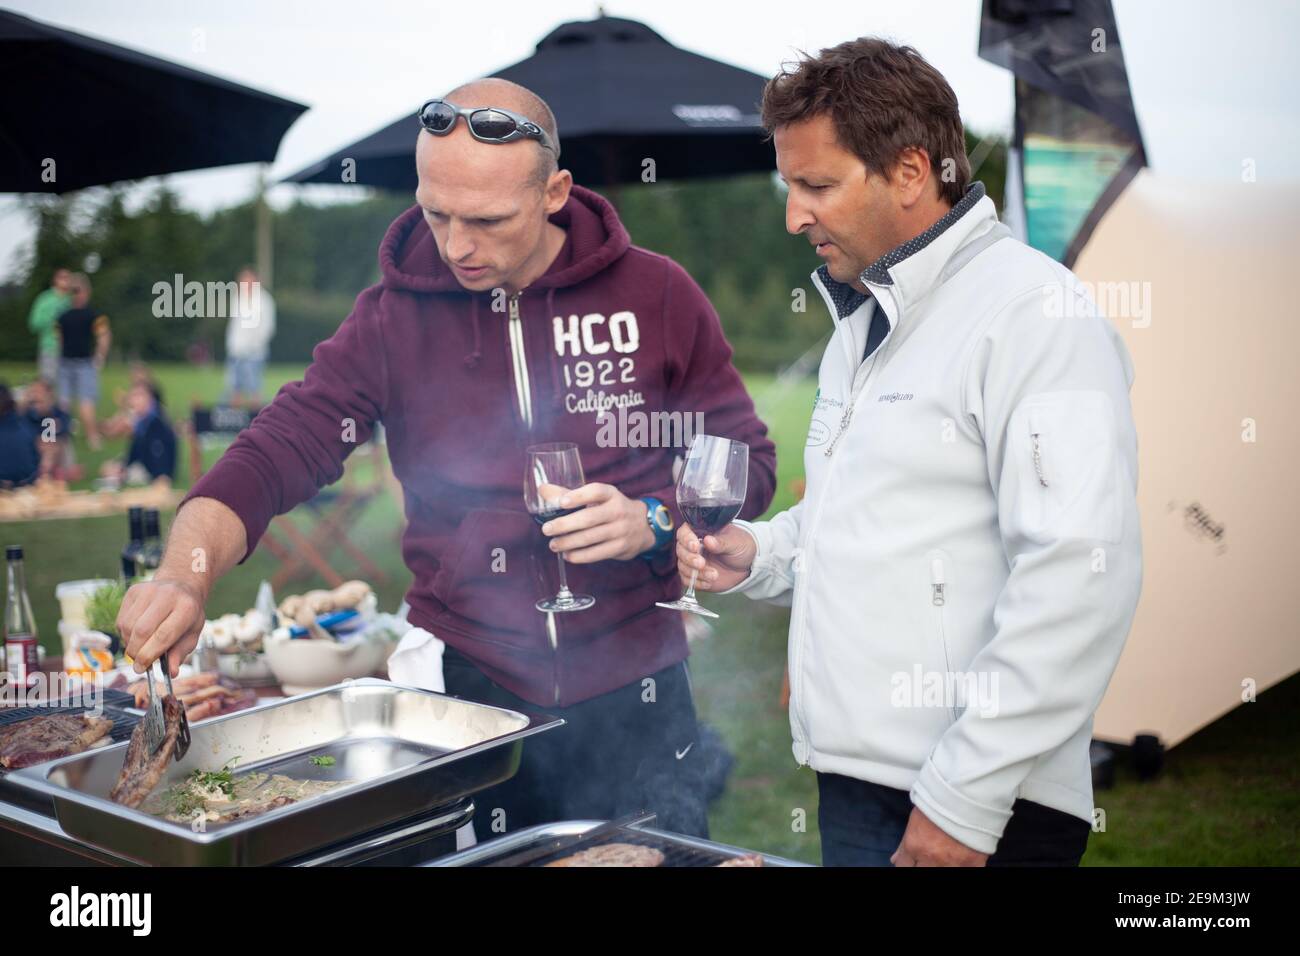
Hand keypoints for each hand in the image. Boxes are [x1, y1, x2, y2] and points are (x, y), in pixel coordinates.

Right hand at [117, 575, 206, 677]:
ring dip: (130, 644)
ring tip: (140, 647)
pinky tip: (136, 634)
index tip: (142, 668)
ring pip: (128, 626)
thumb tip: (172, 672)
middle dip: (137, 652)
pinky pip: (121, 620)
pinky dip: (125, 634)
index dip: (149, 655)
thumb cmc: (187, 614)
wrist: (181, 585)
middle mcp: (167, 595)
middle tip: (139, 663)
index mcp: (187, 607)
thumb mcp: (192, 633)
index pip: (163, 636)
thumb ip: (180, 652)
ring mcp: (148, 590)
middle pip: (142, 631)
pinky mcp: (133, 590)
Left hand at [541, 483, 655, 562]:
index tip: (562, 502)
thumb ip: (569, 494)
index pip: (596, 492)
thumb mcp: (596, 498)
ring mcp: (621, 530)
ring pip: (591, 538)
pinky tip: (567, 555)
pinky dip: (580, 556)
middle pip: (589, 518)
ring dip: (569, 543)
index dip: (579, 496)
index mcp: (610, 494)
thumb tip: (542, 490)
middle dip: (565, 525)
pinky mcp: (620, 547)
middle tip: (546, 530)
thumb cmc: (611, 509)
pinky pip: (597, 553)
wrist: (643, 526)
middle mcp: (618, 510)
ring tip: (553, 545)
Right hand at [675, 522, 754, 591]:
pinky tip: (709, 583)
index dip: (686, 539)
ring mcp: (693, 561)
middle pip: (681, 551)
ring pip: (683, 567)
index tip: (695, 547)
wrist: (747, 565)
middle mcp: (693, 546)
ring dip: (696, 573)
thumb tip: (708, 540)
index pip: (684, 532)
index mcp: (701, 531)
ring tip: (714, 575)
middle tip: (702, 564)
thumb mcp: (735, 542)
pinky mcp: (696, 575)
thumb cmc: (741, 546)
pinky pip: (687, 580)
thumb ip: (721, 542)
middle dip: (690, 559)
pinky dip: (697, 583)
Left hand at [890, 807, 988, 866]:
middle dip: (924, 864)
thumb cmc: (938, 801)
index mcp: (914, 845)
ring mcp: (953, 862)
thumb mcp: (915, 819)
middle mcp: (932, 857)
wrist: (967, 791)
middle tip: (931, 856)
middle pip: (921, 873)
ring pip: (943, 874)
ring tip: (946, 855)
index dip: (908, 864)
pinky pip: (967, 872)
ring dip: (944, 866)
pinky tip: (961, 858)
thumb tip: (895, 860)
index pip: (903, 867)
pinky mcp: (974, 863)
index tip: (914, 861)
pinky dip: (963, 866)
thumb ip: (905, 844)